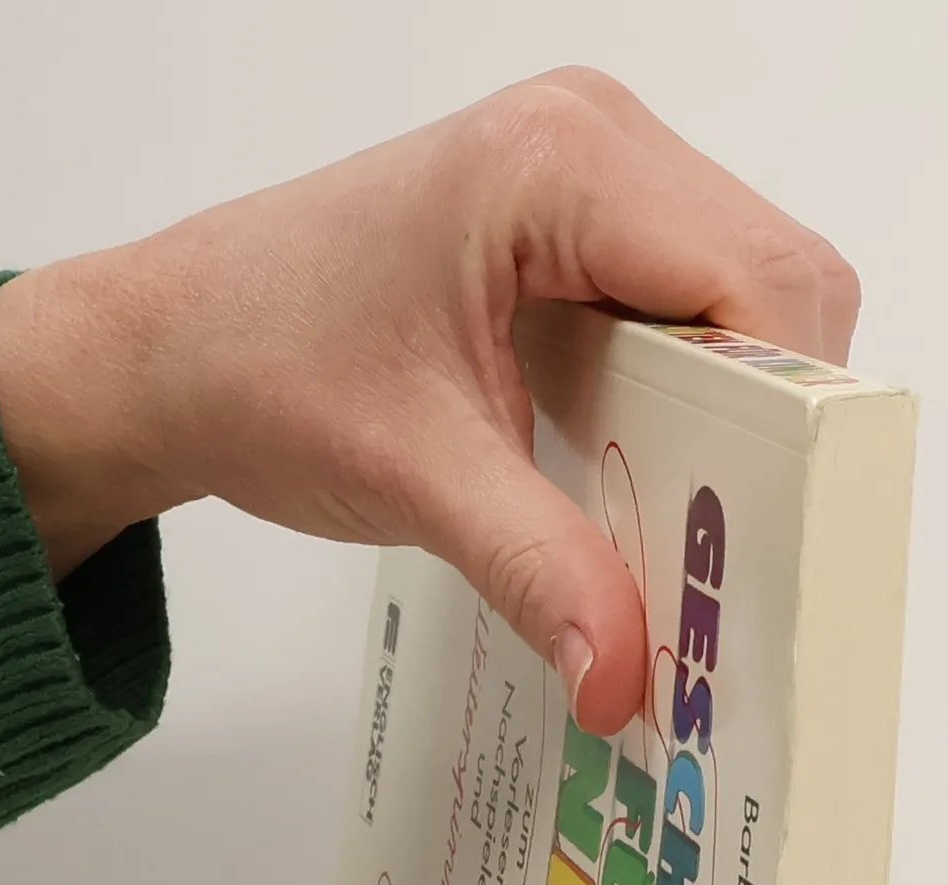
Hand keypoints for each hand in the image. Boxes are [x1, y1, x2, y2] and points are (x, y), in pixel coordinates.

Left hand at [0, 67, 859, 733]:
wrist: (160, 358)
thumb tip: (627, 677)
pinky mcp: (560, 238)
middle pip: (765, 290)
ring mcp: (581, 184)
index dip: (787, 415)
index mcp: (563, 163)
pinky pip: (668, 316)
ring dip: (719, 421)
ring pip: (727, 307)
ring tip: (686, 536)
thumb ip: (537, 568)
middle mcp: (591, 144)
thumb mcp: (412, 479)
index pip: (759, 281)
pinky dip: (670, 406)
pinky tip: (636, 488)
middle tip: (731, 556)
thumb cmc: (252, 372)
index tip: (772, 538)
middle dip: (762, 427)